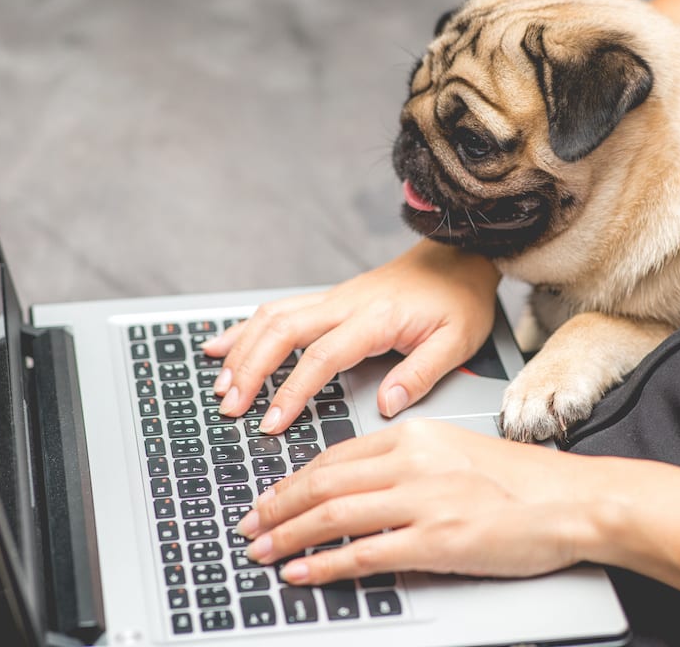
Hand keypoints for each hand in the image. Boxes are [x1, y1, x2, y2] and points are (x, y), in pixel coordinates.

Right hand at [202, 240, 499, 432]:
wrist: (459, 257)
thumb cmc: (459, 300)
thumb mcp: (457, 341)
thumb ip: (420, 374)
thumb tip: (386, 405)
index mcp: (375, 318)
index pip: (321, 356)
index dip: (292, 391)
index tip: (272, 423)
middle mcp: (346, 304)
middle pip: (281, 331)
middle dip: (250, 370)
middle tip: (231, 408)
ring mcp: (333, 299)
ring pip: (272, 318)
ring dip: (242, 350)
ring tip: (221, 386)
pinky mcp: (329, 301)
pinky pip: (278, 310)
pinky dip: (245, 328)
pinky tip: (220, 345)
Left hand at [234, 419, 598, 583]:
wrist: (571, 499)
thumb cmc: (522, 481)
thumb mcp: (456, 452)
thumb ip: (410, 466)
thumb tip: (365, 494)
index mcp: (415, 435)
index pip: (336, 456)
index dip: (294, 480)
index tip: (271, 497)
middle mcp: (413, 462)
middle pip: (324, 483)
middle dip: (277, 507)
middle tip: (249, 525)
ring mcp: (423, 501)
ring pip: (334, 515)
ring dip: (288, 535)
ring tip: (262, 551)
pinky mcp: (436, 540)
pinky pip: (364, 553)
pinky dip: (324, 564)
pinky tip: (302, 572)